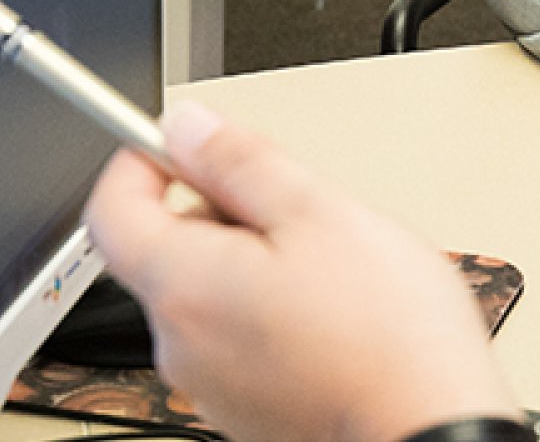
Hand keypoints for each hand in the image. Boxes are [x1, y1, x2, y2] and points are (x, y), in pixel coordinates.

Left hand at [83, 104, 517, 441]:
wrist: (429, 428)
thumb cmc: (388, 335)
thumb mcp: (319, 212)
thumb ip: (241, 161)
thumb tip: (187, 127)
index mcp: (183, 284)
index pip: (111, 207)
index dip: (141, 161)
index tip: (182, 145)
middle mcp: (179, 342)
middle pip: (167, 250)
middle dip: (222, 214)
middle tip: (296, 208)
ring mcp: (209, 384)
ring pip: (209, 295)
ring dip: (254, 265)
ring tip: (331, 271)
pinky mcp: (244, 409)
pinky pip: (236, 340)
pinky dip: (271, 315)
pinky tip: (333, 317)